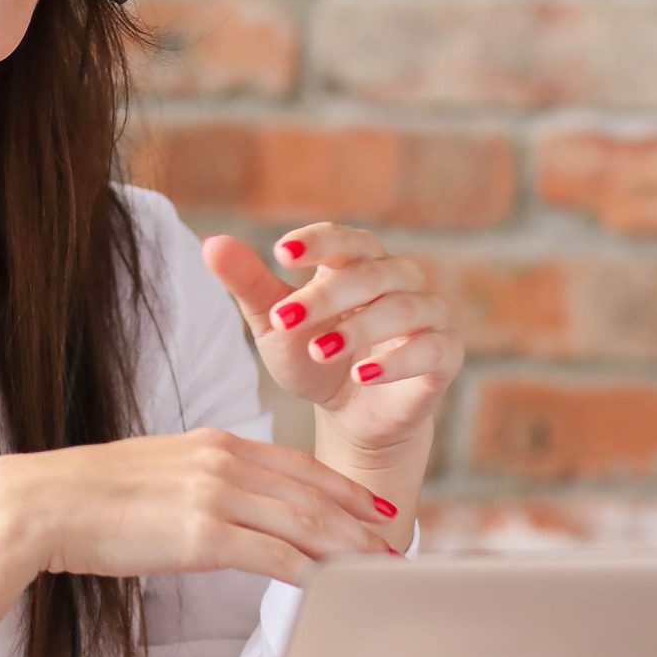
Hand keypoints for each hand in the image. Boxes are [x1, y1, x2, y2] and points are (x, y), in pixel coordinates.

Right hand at [0, 429, 399, 618]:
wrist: (41, 504)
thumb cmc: (89, 498)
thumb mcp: (158, 473)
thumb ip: (201, 483)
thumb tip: (226, 512)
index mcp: (215, 443)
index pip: (298, 465)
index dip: (344, 490)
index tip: (374, 510)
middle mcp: (223, 462)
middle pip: (312, 494)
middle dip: (360, 523)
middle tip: (397, 546)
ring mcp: (214, 496)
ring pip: (303, 524)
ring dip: (348, 550)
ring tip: (380, 569)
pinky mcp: (200, 535)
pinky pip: (271, 555)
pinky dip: (309, 571)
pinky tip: (332, 586)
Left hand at [203, 222, 461, 457]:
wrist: (349, 417)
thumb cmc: (313, 360)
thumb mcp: (275, 324)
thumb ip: (249, 283)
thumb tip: (211, 243)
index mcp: (358, 261)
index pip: (344, 238)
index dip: (317, 241)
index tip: (280, 253)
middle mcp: (399, 280)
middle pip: (372, 271)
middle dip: (327, 295)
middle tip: (286, 318)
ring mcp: (428, 315)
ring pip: (403, 307)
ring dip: (359, 327)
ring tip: (320, 350)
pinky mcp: (444, 356)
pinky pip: (433, 349)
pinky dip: (398, 361)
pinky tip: (363, 375)